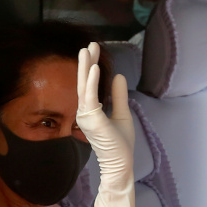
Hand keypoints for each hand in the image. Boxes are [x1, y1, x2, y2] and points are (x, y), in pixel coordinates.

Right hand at [76, 42, 135, 206]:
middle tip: (89, 44)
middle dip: (86, 62)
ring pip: (84, 87)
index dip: (91, 67)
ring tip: (87, 50)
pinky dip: (93, 81)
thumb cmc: (120, 143)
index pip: (89, 85)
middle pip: (84, 82)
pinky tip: (95, 67)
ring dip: (85, 67)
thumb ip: (118, 95)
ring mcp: (85, 116)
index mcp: (90, 110)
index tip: (94, 50)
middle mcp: (84, 112)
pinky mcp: (91, 119)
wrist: (121, 163)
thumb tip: (118, 76)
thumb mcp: (122, 113)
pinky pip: (90, 97)